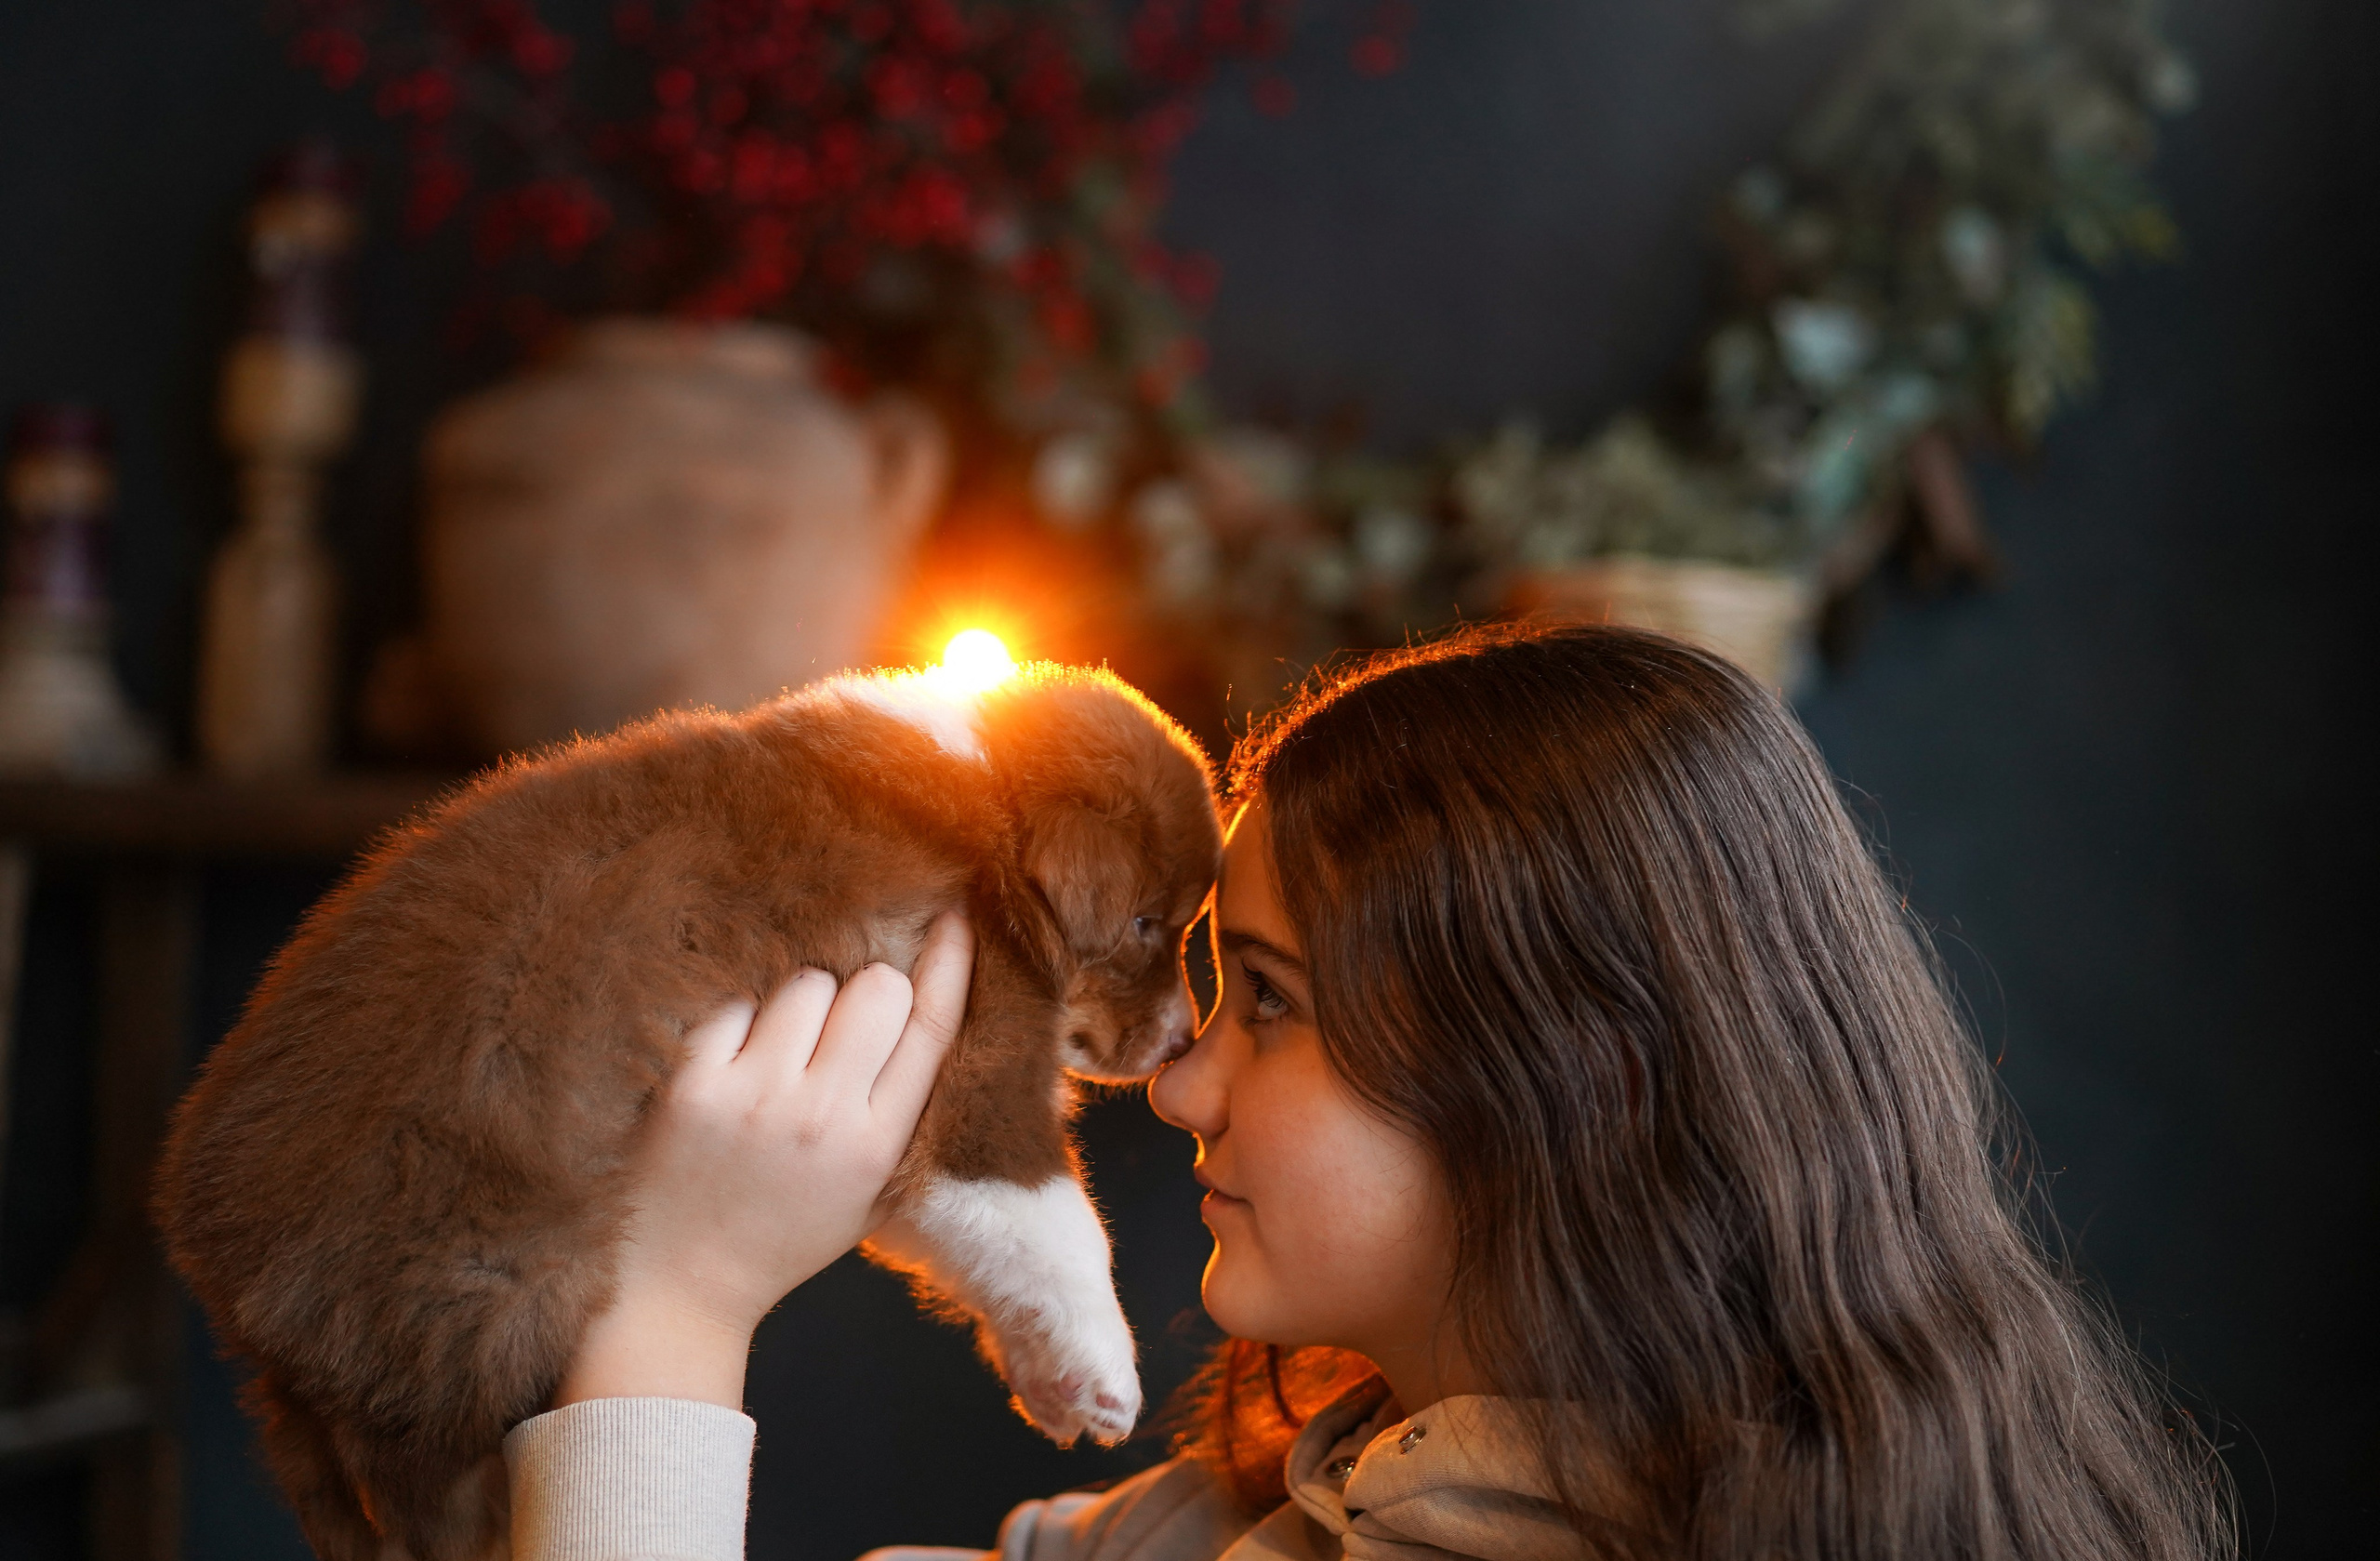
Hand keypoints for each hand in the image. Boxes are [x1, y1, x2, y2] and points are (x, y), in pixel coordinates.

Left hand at [555, 911, 973, 1410]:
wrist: (677, 1291)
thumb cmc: (779, 1234)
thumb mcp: (867, 1192)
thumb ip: (900, 1111)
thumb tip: (924, 1003)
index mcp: (876, 1147)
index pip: (932, 1028)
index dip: (950, 963)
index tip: (954, 916)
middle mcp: (822, 1118)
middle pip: (876, 990)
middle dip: (865, 988)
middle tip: (838, 1021)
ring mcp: (754, 1098)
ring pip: (805, 983)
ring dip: (797, 1000)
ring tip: (775, 1051)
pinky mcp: (691, 1085)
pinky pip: (734, 1002)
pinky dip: (735, 1018)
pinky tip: (727, 1059)